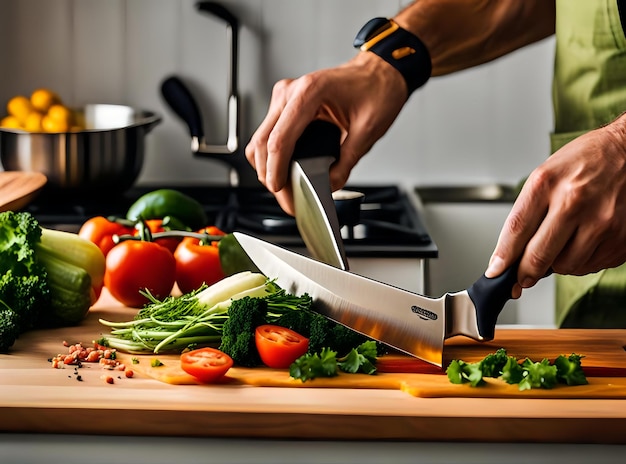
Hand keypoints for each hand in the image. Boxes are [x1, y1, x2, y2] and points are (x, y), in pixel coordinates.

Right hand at [245, 52, 407, 214]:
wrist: (380, 72)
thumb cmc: (376, 90)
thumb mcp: (368, 130)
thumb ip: (347, 160)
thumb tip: (330, 185)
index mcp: (309, 92)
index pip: (280, 139)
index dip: (276, 170)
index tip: (279, 190)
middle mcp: (291, 92)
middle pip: (262, 142)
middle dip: (269, 175)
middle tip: (287, 199)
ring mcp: (285, 97)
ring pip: (260, 140)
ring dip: (267, 167)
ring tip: (286, 189)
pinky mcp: (286, 105)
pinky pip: (269, 135)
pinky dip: (272, 157)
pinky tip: (286, 171)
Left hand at [486, 114, 625, 297]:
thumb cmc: (585, 161)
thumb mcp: (546, 175)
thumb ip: (527, 213)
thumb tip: (510, 253)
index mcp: (547, 183)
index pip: (516, 230)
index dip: (503, 257)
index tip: (495, 272)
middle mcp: (573, 202)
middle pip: (538, 255)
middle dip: (524, 273)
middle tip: (520, 278)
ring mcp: (600, 221)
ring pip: (565, 266)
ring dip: (557, 263)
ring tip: (564, 242)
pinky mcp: (620, 237)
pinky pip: (590, 266)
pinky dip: (582, 260)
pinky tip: (585, 240)